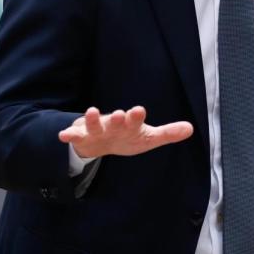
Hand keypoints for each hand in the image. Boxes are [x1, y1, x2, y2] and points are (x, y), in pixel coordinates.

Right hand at [58, 106, 192, 158]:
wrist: (102, 142)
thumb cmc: (128, 137)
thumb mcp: (148, 138)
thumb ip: (167, 133)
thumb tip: (191, 129)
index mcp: (130, 124)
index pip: (135, 119)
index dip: (136, 116)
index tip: (139, 111)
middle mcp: (113, 124)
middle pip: (115, 121)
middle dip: (117, 118)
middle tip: (120, 113)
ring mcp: (97, 130)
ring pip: (94, 125)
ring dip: (93, 119)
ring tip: (91, 111)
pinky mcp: (83, 138)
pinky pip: (75, 136)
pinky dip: (69, 135)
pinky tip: (63, 136)